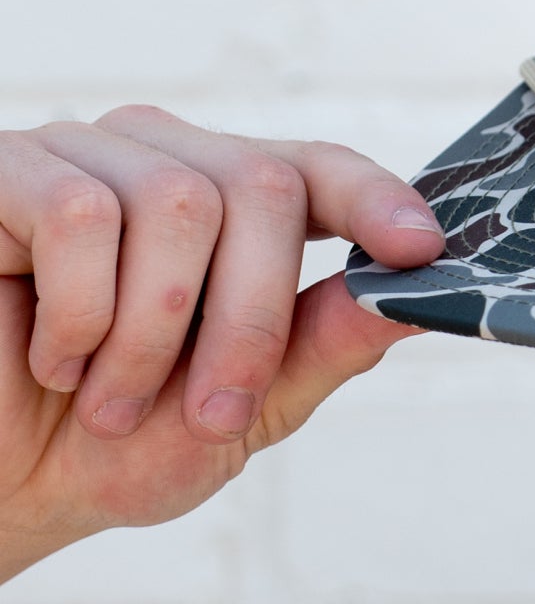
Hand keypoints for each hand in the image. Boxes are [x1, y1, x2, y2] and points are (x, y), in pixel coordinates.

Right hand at [0, 105, 446, 584]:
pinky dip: (79, 313)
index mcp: (223, 211)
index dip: (374, 198)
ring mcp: (80, 157)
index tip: (423, 250)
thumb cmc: (102, 446)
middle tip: (205, 412)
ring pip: (176, 202)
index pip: (315, 169)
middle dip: (249, 318)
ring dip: (151, 334)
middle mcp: (159, 163)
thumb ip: (319, 348)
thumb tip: (411, 300)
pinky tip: (51, 359)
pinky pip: (78, 212)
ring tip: (108, 399)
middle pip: (261, 186)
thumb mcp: (238, 413)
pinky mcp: (4, 172)